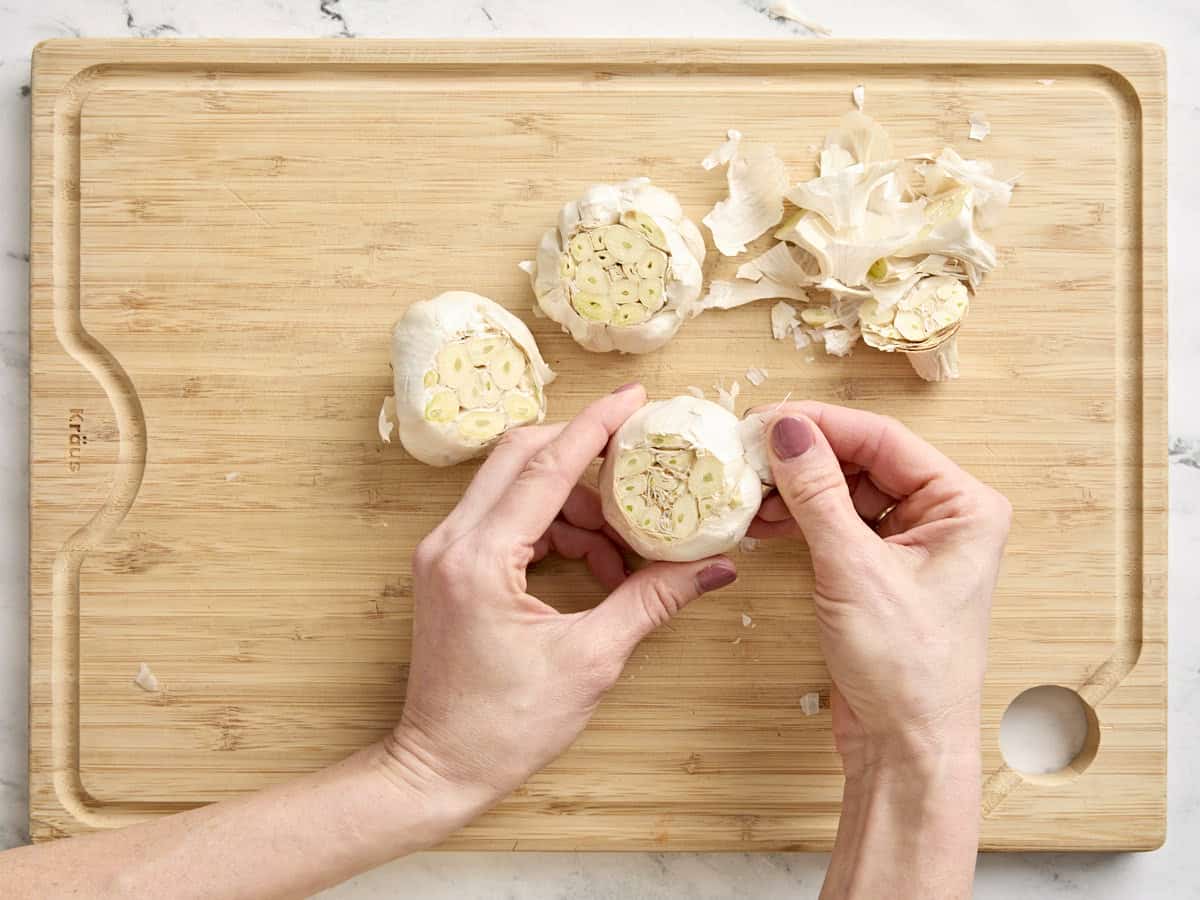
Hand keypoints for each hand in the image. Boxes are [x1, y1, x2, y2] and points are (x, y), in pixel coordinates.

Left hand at [387, 384, 737, 830]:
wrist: (438, 768)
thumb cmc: (504, 726)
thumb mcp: (591, 660)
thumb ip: (651, 599)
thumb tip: (714, 566)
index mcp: (481, 558)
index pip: (546, 466)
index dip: (596, 426)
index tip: (635, 398)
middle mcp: (451, 541)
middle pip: (520, 456)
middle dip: (583, 454)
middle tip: (637, 462)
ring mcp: (443, 552)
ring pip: (514, 486)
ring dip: (573, 503)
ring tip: (621, 551)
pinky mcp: (449, 567)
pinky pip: (506, 518)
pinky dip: (553, 527)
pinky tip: (593, 563)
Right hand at [749, 402, 1010, 774]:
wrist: (905, 747)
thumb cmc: (905, 667)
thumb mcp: (853, 569)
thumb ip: (817, 493)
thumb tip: (786, 429)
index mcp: (963, 506)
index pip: (884, 439)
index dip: (822, 424)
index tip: (766, 418)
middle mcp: (943, 517)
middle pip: (863, 461)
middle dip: (804, 458)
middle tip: (748, 453)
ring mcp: (911, 544)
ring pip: (845, 491)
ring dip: (796, 490)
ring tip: (748, 490)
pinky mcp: (880, 569)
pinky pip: (837, 524)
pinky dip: (801, 519)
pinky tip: (763, 519)